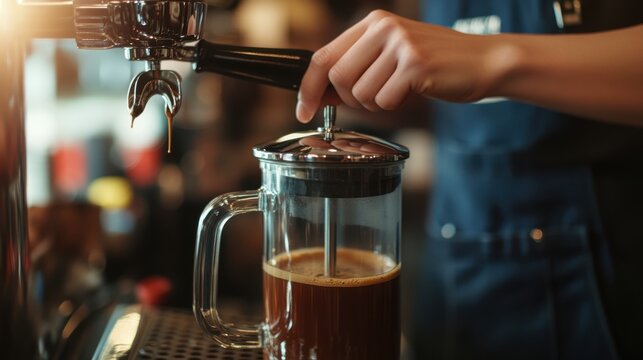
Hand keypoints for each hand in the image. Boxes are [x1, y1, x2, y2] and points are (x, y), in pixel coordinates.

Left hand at [296, 10, 517, 121]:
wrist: (483, 61)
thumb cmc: (435, 64)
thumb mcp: (390, 57)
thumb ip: (355, 69)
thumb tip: (316, 94)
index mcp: (372, 22)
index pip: (322, 56)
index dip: (308, 87)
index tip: (303, 109)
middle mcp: (383, 27)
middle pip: (337, 78)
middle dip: (351, 100)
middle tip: (376, 98)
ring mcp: (399, 44)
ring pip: (360, 93)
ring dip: (375, 104)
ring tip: (399, 91)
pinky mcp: (415, 64)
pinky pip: (384, 101)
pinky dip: (395, 106)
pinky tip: (413, 92)